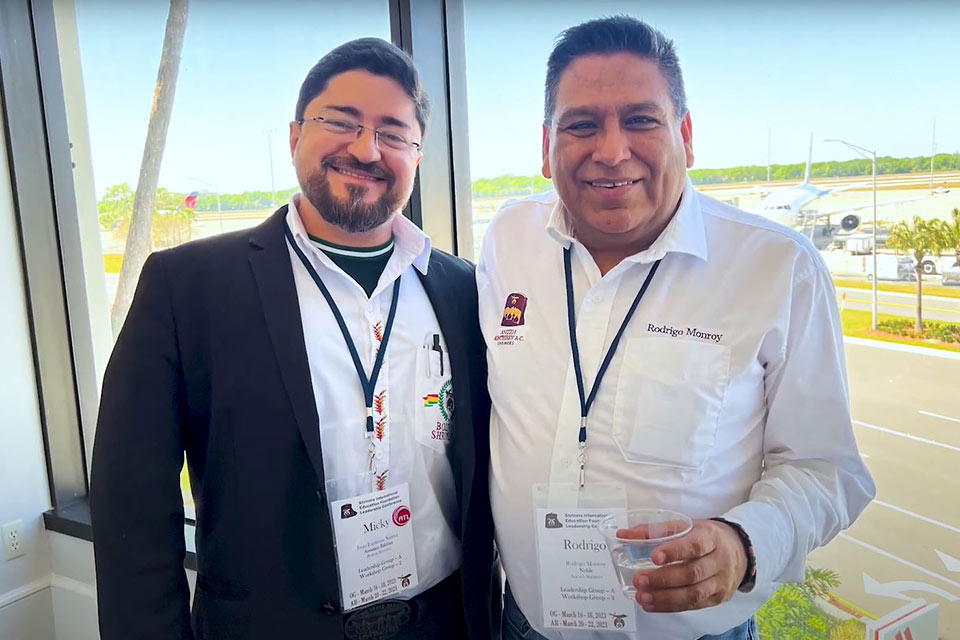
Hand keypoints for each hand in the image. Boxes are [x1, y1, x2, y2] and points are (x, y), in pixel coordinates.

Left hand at [630, 519, 745, 612]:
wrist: (739, 551)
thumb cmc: (706, 537)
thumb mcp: (686, 526)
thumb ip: (655, 530)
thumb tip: (624, 534)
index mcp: (711, 537)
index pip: (694, 545)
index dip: (674, 551)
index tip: (654, 556)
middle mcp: (718, 561)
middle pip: (692, 573)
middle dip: (663, 579)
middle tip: (639, 579)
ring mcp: (720, 582)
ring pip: (693, 594)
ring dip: (664, 597)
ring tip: (642, 596)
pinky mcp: (717, 598)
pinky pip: (693, 605)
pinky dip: (670, 606)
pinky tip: (652, 604)